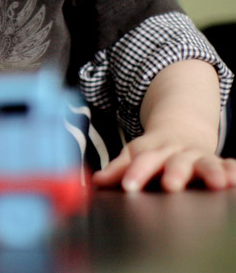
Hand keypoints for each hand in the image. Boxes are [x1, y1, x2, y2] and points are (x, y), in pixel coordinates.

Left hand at [92, 126, 235, 191]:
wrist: (180, 130)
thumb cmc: (153, 151)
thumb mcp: (134, 154)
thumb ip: (117, 169)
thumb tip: (95, 182)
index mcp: (153, 151)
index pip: (142, 161)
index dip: (134, 173)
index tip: (128, 186)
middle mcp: (176, 153)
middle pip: (175, 162)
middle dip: (174, 172)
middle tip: (171, 185)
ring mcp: (198, 156)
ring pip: (204, 163)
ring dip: (210, 171)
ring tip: (216, 183)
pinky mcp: (217, 162)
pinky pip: (228, 165)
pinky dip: (232, 171)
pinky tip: (235, 179)